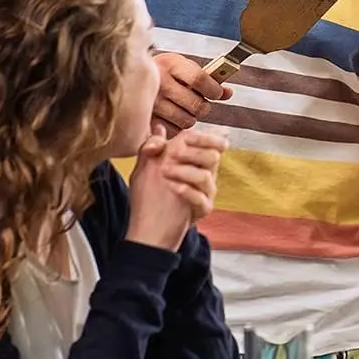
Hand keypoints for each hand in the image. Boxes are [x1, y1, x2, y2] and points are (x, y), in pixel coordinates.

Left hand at [126, 124, 227, 251]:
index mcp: (195, 163)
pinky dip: (187, 191)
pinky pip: (201, 198)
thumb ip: (151, 147)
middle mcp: (204, 176)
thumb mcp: (145, 169)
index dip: (204, 137)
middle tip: (173, 154)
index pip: (211, 143)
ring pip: (207, 175)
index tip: (185, 138)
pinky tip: (172, 187)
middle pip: (213, 156)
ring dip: (185, 171)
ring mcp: (205, 194)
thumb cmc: (148, 198)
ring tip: (164, 172)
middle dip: (193, 152)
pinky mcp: (201, 210)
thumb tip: (158, 127)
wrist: (147, 231)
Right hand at [153, 51, 231, 130]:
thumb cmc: (166, 73)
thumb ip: (209, 80)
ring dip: (191, 117)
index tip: (217, 93)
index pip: (200, 79)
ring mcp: (151, 103)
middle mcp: (159, 83)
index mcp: (171, 64)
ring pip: (187, 121)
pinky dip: (177, 126)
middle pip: (196, 105)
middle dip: (204, 106)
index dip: (214, 90)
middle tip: (199, 103)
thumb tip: (228, 93)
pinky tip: (172, 116)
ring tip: (184, 109)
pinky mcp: (146, 119)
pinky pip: (173, 130)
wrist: (131, 77)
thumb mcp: (186, 68)